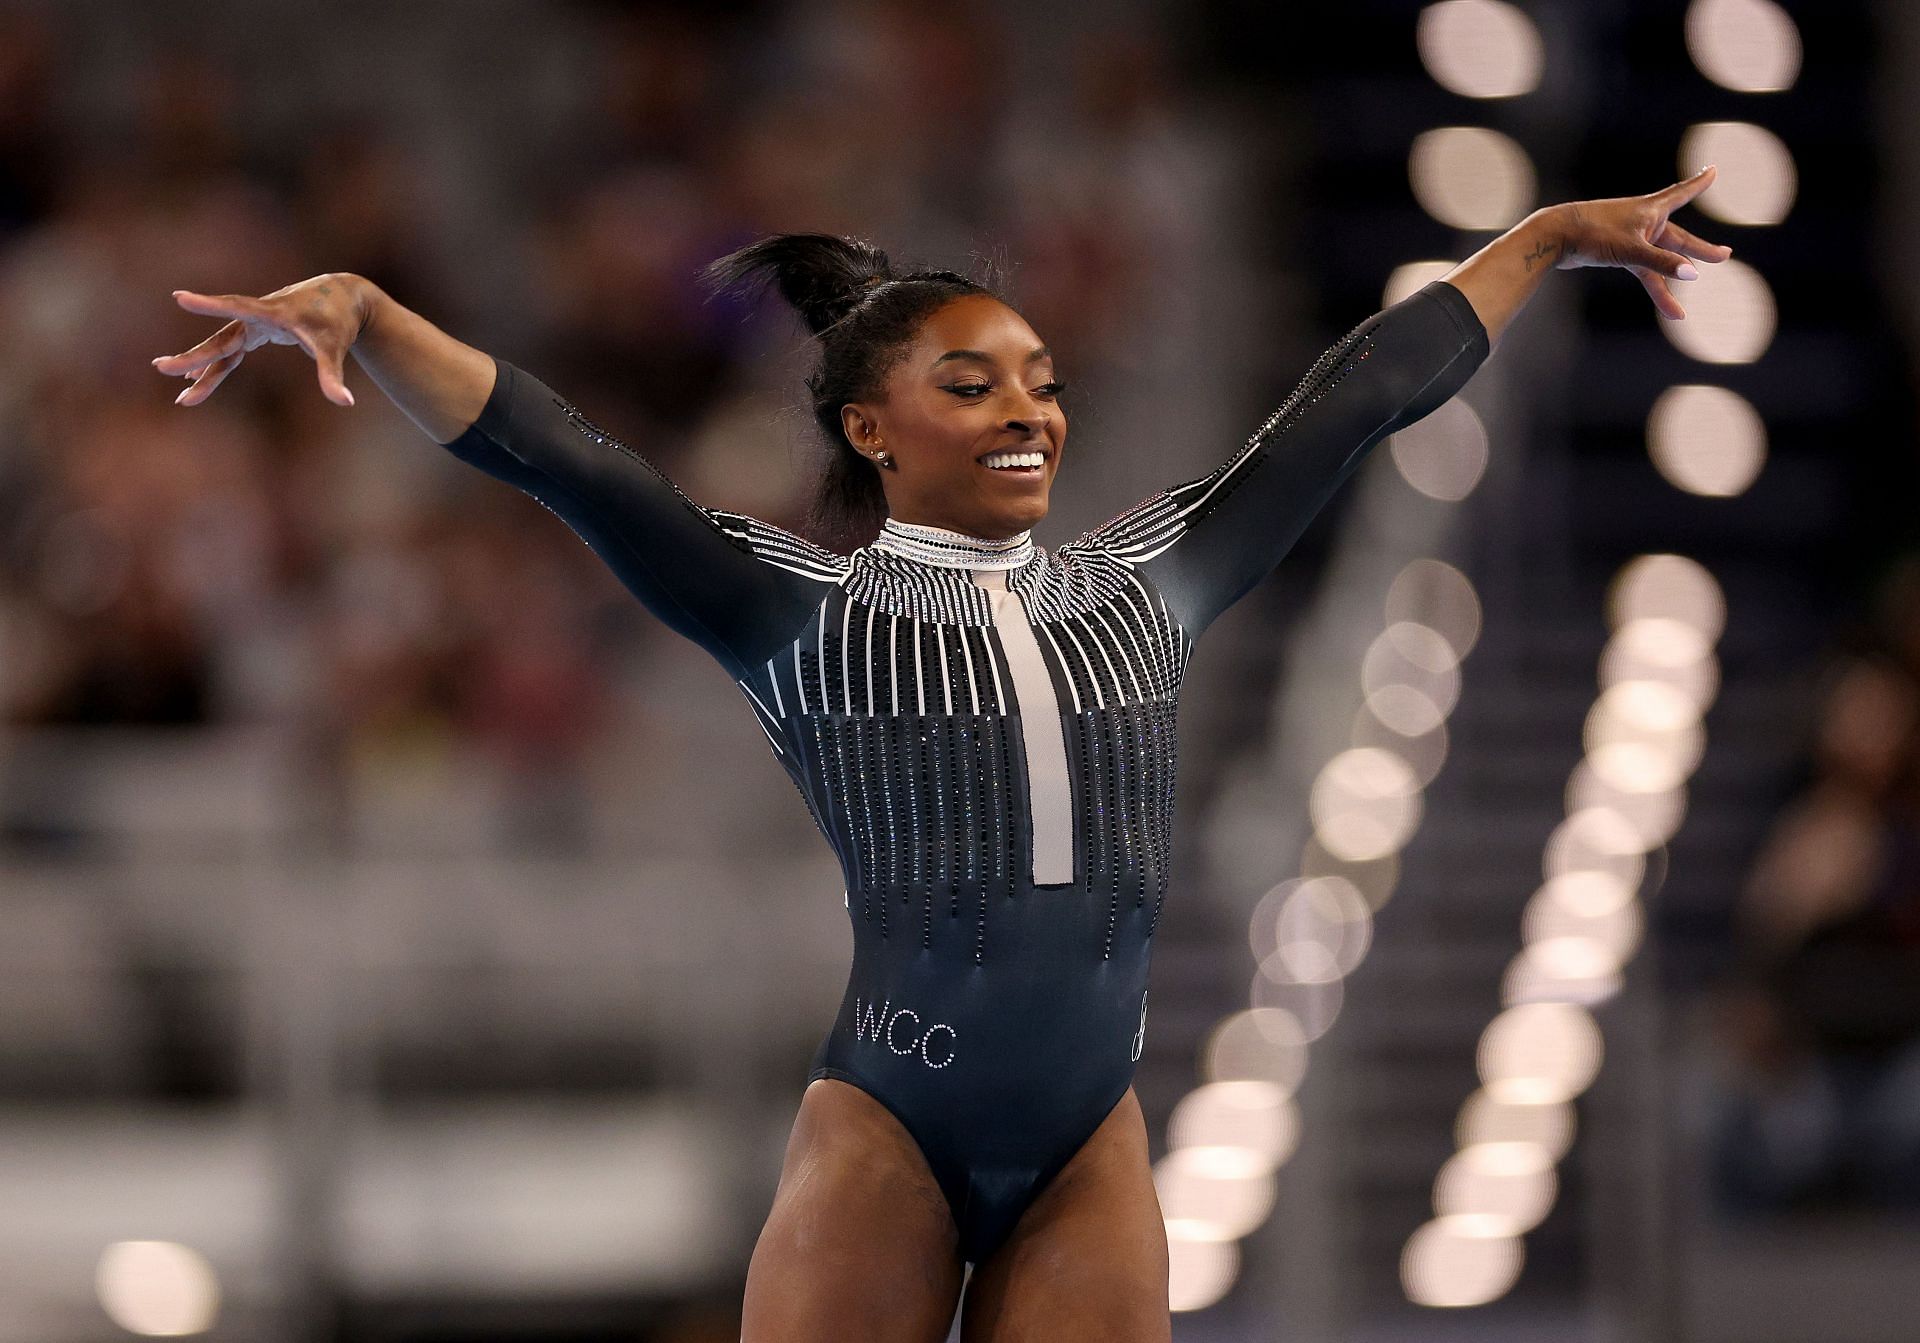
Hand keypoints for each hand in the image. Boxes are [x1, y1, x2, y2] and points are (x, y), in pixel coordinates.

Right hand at [152, 272, 369, 406]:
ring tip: (181, 395)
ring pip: (222, 349)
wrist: (342, 298)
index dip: (210, 305)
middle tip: (161, 367)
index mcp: (274, 313)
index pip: (237, 308)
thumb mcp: (335, 349)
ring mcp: (255, 324)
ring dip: (200, 369)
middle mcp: (258, 316)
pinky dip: (215, 367)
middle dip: (194, 356)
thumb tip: (346, 403)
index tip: (180, 297)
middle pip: (221, 339)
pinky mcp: (257, 331)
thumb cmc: (338, 322)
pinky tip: (194, 378)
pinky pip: (230, 351)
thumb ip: (333, 375)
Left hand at [1552, 165, 1734, 319]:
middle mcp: (1644, 222)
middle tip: (1724, 255)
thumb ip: (1662, 263)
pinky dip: (1654, 289)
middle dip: (1699, 250)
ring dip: (1673, 283)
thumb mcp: (1631, 249)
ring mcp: (1630, 238)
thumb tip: (1692, 274)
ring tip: (1683, 310)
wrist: (1554, 238)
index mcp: (1651, 210)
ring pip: (1660, 261)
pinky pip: (1643, 272)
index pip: (1682, 193)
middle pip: (1678, 239)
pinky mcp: (1617, 253)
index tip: (1712, 170)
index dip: (1698, 183)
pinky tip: (1667, 308)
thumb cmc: (1592, 234)